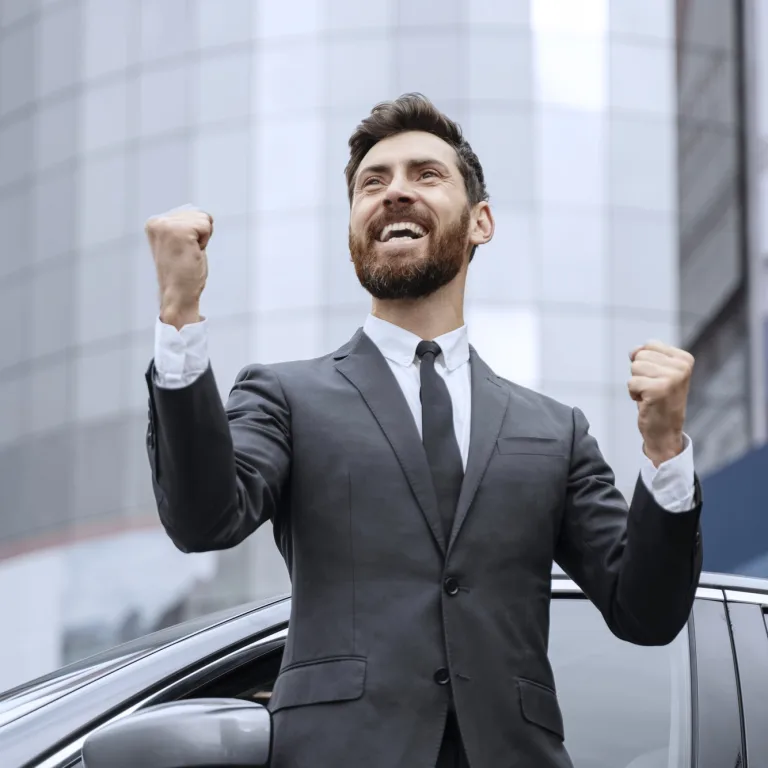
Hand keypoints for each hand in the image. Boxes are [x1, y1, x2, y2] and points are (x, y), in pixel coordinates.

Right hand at [145, 207, 213, 329]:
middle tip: (186, 254)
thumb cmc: (182, 275)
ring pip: (203, 219)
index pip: (191, 213)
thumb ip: (183, 226)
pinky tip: (192, 254)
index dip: (194, 235)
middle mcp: (157, 221)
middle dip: (199, 235)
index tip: (182, 251)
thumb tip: (198, 213)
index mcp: (154, 223)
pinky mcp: (179, 231)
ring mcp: (166, 225)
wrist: (178, 296)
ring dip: (202, 239)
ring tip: (188, 254)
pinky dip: (204, 242)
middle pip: (198, 213)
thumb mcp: (179, 243)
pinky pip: (206, 226)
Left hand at [627, 341, 693, 466]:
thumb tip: (634, 351)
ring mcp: (672, 378)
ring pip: (634, 368)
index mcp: (685, 359)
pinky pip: (631, 382)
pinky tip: (647, 402)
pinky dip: (633, 394)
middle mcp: (682, 366)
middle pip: (640, 356)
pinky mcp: (659, 390)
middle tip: (652, 389)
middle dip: (639, 374)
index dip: (645, 363)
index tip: (657, 379)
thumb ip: (646, 355)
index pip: (649, 345)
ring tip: (650, 395)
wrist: (665, 431)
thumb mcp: (656, 372)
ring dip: (636, 384)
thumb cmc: (658, 399)